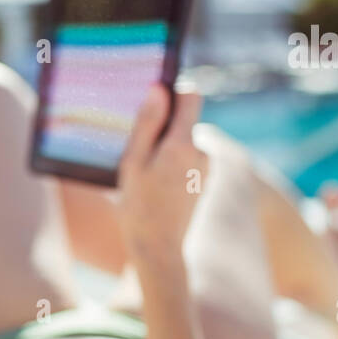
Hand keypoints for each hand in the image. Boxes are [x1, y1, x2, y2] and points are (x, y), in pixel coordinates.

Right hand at [118, 86, 207, 259]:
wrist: (159, 249)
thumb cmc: (138, 207)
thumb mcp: (133, 163)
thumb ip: (147, 124)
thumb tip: (159, 89)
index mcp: (181, 144)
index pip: (190, 95)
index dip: (172, 92)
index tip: (153, 100)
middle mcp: (200, 152)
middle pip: (183, 119)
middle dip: (161, 127)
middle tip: (137, 150)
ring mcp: (204, 168)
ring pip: (182, 141)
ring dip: (164, 148)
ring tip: (143, 174)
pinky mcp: (202, 180)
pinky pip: (185, 159)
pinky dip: (170, 164)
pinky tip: (155, 186)